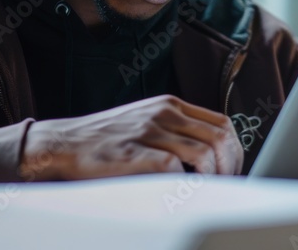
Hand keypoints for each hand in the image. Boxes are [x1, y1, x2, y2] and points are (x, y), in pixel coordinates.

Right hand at [19, 95, 242, 179]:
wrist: (62, 144)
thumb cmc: (106, 140)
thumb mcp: (146, 122)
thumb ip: (176, 129)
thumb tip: (212, 153)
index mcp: (169, 105)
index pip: (222, 123)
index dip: (235, 150)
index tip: (233, 170)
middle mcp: (163, 113)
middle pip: (219, 138)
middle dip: (230, 167)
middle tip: (226, 186)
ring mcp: (148, 132)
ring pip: (203, 153)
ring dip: (213, 177)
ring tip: (208, 192)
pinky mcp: (134, 153)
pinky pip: (174, 167)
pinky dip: (185, 183)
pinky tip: (182, 192)